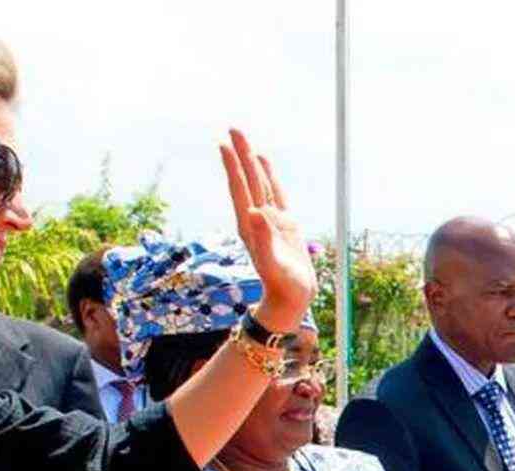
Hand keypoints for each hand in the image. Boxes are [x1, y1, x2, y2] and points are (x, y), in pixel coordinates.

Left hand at [220, 128, 315, 330]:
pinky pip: (274, 192)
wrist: (290, 298)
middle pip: (247, 179)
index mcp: (250, 225)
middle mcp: (256, 218)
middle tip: (234, 128)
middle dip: (240, 154)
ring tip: (244, 140)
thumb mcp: (273, 263)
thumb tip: (254, 212)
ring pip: (259, 182)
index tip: (224, 144)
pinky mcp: (283, 222)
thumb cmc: (282, 285)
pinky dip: (269, 175)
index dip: (233, 167)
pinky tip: (264, 163)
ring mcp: (269, 218)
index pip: (240, 189)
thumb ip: (263, 238)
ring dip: (251, 161)